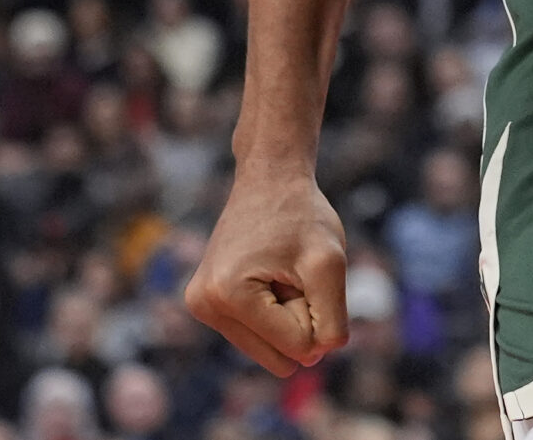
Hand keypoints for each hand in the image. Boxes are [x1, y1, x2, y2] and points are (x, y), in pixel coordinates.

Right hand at [184, 165, 351, 375]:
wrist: (269, 178)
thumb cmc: (301, 215)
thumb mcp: (329, 262)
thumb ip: (331, 318)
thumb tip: (317, 355)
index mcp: (227, 296)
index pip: (297, 346)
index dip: (315, 308)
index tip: (301, 269)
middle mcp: (204, 306)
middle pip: (278, 352)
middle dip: (299, 316)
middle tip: (291, 272)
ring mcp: (201, 307)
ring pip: (268, 346)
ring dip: (287, 312)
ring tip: (279, 270)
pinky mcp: (207, 304)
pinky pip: (257, 333)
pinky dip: (274, 309)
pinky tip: (267, 273)